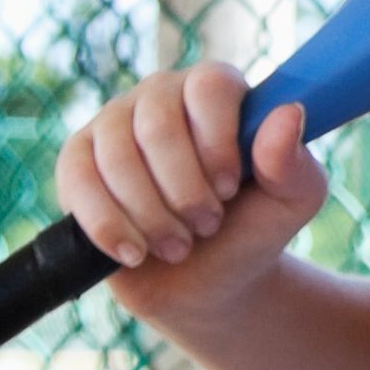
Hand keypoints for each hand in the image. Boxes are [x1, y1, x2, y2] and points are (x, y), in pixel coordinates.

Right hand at [56, 66, 328, 321]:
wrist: (209, 282)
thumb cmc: (253, 228)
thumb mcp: (291, 201)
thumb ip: (292, 162)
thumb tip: (288, 114)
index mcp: (216, 89)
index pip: (209, 87)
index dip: (217, 141)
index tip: (230, 189)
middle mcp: (160, 95)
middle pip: (157, 124)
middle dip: (184, 190)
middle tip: (207, 226)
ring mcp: (113, 125)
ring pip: (116, 156)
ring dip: (151, 215)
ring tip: (177, 246)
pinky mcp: (77, 162)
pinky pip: (77, 180)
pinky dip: (107, 224)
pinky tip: (134, 253)